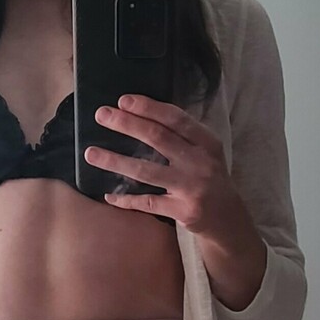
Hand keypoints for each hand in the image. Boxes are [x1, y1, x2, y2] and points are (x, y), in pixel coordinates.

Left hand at [86, 93, 249, 241]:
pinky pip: (147, 202)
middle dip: (127, 124)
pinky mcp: (182, 210)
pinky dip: (126, 199)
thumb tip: (142, 114)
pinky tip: (108, 194)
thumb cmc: (209, 178)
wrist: (228, 218)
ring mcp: (191, 188)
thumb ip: (182, 136)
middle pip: (158, 137)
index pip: (175, 118)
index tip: (123, 101)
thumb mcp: (206, 152)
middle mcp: (200, 162)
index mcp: (206, 142)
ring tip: (91, 154)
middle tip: (101, 115)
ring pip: (146, 171)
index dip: (148, 107)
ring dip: (115, 161)